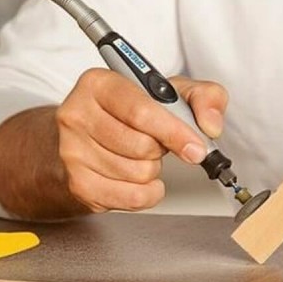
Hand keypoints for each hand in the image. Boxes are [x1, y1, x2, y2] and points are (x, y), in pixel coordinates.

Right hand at [56, 69, 227, 212]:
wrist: (91, 138)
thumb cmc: (133, 112)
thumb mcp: (173, 92)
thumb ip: (205, 97)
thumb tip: (210, 125)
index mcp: (99, 83)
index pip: (140, 111)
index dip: (174, 132)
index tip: (195, 147)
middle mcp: (77, 114)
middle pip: (141, 146)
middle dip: (160, 149)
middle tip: (153, 141)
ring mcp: (72, 151)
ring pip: (138, 174)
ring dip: (152, 170)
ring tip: (139, 156)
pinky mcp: (77, 183)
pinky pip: (132, 198)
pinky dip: (147, 193)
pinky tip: (139, 179)